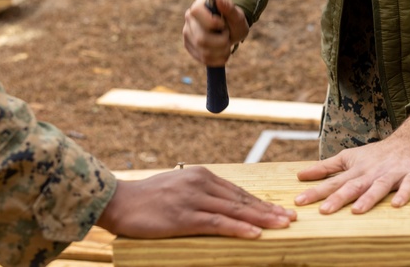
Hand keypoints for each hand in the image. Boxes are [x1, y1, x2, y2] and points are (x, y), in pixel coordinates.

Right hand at [97, 166, 296, 237]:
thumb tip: (222, 206)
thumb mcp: (179, 188)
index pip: (238, 192)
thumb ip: (200, 194)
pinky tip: (255, 233)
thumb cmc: (147, 199)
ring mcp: (193, 200)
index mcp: (202, 176)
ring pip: (235, 210)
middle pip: (242, 199)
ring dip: (262, 219)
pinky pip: (217, 223)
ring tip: (282, 226)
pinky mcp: (184, 217)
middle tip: (291, 218)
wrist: (119, 202)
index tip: (279, 210)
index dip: (260, 203)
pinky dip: (239, 228)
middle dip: (269, 210)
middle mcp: (201, 184)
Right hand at [182, 0, 248, 66]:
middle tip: (227, 34)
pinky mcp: (189, 46)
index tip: (222, 24)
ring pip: (204, 51)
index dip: (212, 22)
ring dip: (222, 50)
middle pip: (201, 38)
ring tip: (226, 43)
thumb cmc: (233, 21)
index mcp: (199, 5)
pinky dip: (218, 58)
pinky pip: (204, 59)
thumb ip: (230, 8)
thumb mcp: (237, 15)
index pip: (196, 11)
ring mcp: (187, 33)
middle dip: (221, 41)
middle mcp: (190, 19)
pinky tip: (222, 51)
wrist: (231, 31)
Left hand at [294, 111, 409, 214]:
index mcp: (357, 169)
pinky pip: (407, 186)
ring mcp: (392, 173)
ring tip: (357, 211)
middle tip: (324, 211)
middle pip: (354, 186)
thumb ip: (326, 167)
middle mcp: (372, 171)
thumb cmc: (378, 154)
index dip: (316, 191)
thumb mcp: (350, 157)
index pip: (333, 182)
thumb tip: (300, 175)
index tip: (299, 201)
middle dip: (339, 198)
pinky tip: (396, 205)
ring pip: (379, 186)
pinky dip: (403, 194)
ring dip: (368, 198)